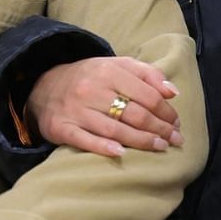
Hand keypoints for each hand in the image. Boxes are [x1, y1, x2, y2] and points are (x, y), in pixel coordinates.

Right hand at [29, 56, 180, 156]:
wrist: (44, 86)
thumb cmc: (91, 78)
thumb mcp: (117, 66)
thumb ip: (147, 74)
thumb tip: (172, 92)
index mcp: (109, 71)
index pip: (147, 95)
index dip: (166, 112)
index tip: (177, 123)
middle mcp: (92, 89)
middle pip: (135, 113)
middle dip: (160, 128)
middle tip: (174, 140)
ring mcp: (76, 110)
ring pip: (115, 129)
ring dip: (141, 141)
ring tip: (160, 147)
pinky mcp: (61, 128)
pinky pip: (84, 140)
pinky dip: (103, 147)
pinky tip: (121, 153)